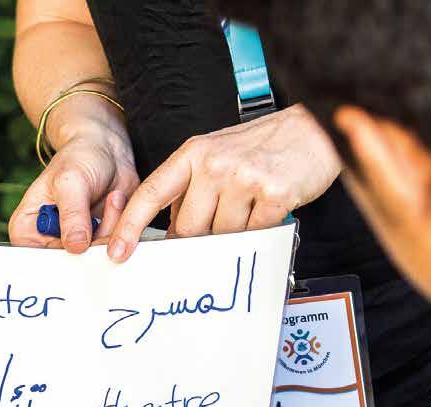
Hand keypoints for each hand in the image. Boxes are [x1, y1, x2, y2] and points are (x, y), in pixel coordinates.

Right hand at [8, 101, 139, 252]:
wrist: (107, 150)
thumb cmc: (78, 158)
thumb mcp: (70, 182)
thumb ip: (72, 215)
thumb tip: (75, 248)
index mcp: (27, 230)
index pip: (36, 263)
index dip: (60, 261)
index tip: (81, 246)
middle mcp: (49, 243)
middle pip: (70, 266)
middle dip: (92, 243)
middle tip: (100, 215)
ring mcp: (77, 245)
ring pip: (97, 258)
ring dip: (112, 229)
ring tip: (111, 197)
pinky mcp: (101, 243)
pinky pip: (115, 249)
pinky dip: (122, 228)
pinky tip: (116, 202)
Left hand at [106, 104, 340, 261]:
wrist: (314, 129)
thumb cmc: (263, 146)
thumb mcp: (215, 154)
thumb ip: (190, 188)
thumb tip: (170, 232)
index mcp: (193, 153)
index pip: (150, 194)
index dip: (129, 226)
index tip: (116, 253)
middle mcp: (214, 163)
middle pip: (187, 228)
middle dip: (200, 237)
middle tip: (222, 221)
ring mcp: (243, 178)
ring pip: (222, 235)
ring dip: (235, 231)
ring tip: (252, 205)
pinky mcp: (273, 193)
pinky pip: (255, 233)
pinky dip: (261, 228)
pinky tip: (269, 207)